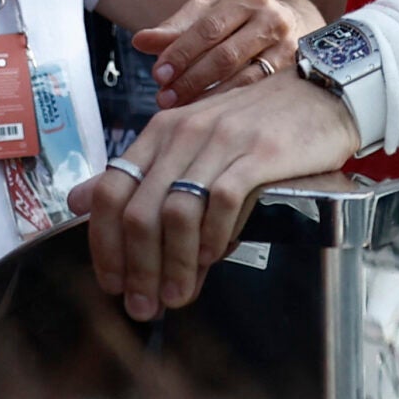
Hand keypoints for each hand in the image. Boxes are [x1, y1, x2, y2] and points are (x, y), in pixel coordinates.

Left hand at [72, 74, 359, 319]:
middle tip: (144, 305)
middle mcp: (184, 132)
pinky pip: (223, 203)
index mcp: (161, 130)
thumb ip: (140, 169)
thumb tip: (78, 201)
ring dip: (174, 265)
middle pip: (139, 211)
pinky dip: (215, 239)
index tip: (112, 283)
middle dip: (136, 269)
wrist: (321, 93)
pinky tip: (217, 257)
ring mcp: (221, 141)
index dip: (104, 245)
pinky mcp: (259, 152)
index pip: (110, 190)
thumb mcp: (193, 138)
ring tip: (179, 295)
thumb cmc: (256, 123)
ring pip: (176, 213)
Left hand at [135, 0, 311, 107]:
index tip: (158, 74)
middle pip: (226, 55)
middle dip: (192, 79)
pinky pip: (258, 93)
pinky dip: (231, 105)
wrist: (289, 24)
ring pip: (245, 79)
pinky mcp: (294, 72)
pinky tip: (210, 116)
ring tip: (181, 111)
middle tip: (164, 99)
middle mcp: (272, 19)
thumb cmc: (237, 21)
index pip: (208, 28)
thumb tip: (140, 40)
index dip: (182, 53)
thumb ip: (174, 29)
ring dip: (209, 97)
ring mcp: (287, 47)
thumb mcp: (207, 16)